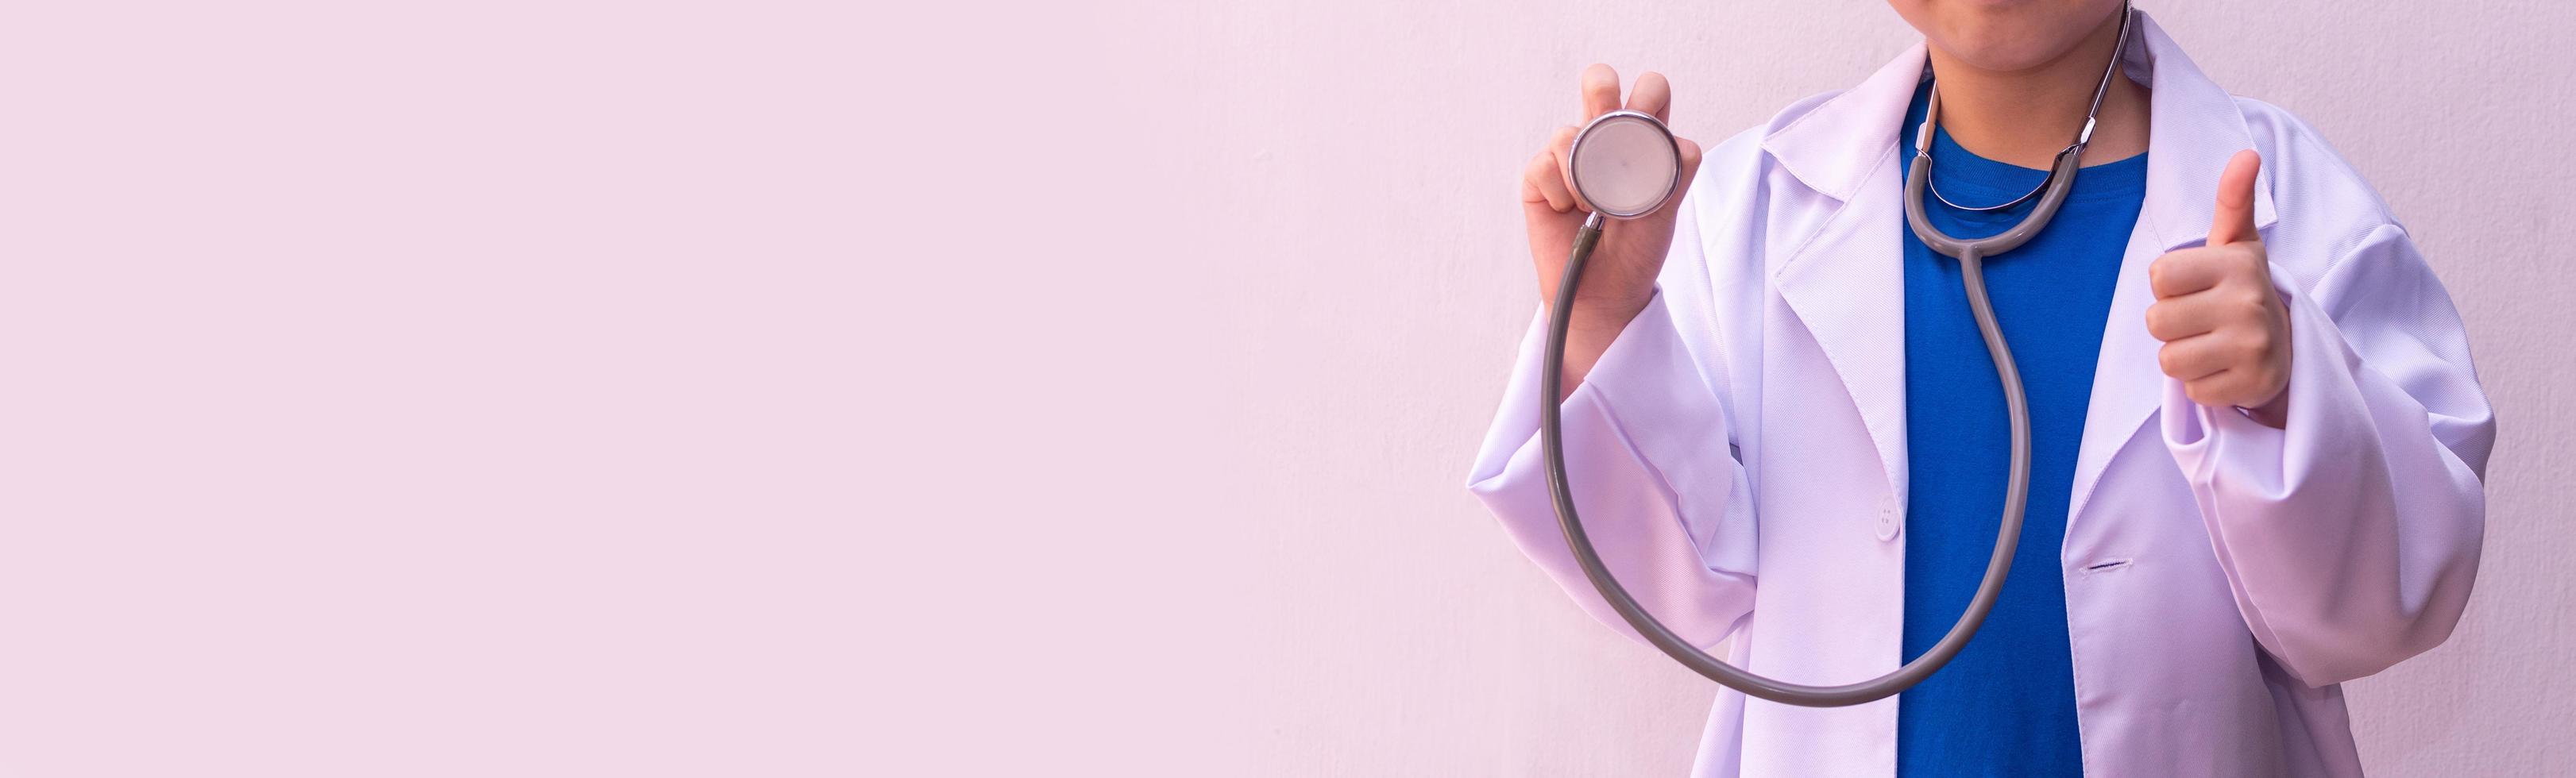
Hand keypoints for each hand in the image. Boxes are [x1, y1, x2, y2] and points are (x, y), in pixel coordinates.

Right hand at [1522, 64, 1703, 394]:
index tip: (1649, 128)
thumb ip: (1675, 170)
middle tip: (1607, 120)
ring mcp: (1567, 157)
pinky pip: (1543, 165)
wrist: (1604, 292)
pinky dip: (1559, 193)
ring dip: (1582, 173)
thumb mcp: (1667, 209)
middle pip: (1599, 82)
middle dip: (1601, 90)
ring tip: (1592, 207)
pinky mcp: (1538, 178)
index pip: (1648, 91)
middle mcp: (1603, 140)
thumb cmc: (1637, 249)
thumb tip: (1675, 139)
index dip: (1647, 96)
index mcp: (1642, 140)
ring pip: (1566, 131)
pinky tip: (1568, 214)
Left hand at [2146, 150, 2291, 426]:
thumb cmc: (2242, 290)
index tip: (2195, 286)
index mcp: (2236, 264)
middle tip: (2203, 319)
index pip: (2158, 275)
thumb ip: (2233, 200)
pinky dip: (2202, 385)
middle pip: (2156, 321)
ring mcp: (2251, 346)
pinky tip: (2224, 368)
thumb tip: (2246, 154)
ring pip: (2169, 360)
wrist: (2288, 346)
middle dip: (2172, 324)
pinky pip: (2192, 391)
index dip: (2168, 285)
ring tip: (2212, 344)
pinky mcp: (2251, 385)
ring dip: (2183, 356)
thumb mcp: (2238, 244)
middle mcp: (2247, 303)